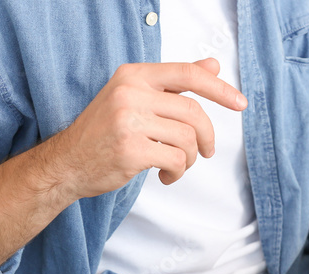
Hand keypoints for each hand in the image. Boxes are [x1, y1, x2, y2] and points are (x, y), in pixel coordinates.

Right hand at [53, 60, 247, 198]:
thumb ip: (174, 83)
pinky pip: (177, 161)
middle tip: (205, 152)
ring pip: (188, 139)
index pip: (188, 74)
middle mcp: (131, 93)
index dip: (220, 88)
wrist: (68, 162)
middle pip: (194, 113)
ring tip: (176, 165)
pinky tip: (164, 175)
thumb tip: (213, 64)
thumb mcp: (136, 97)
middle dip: (206, 137)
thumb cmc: (106, 130)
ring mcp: (129, 121)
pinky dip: (177, 172)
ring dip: (189, 159)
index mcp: (134, 75)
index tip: (240, 103)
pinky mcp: (131, 150)